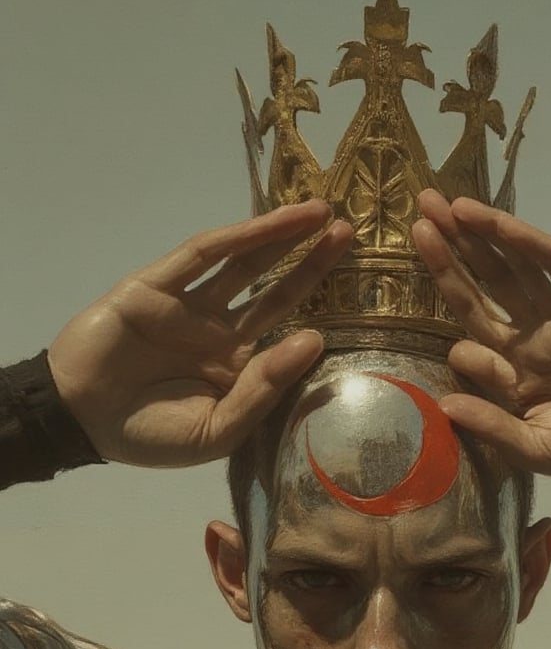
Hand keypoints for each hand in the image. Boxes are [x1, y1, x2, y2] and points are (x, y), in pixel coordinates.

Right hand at [48, 201, 351, 465]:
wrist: (82, 420)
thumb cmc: (152, 436)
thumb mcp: (218, 429)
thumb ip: (264, 388)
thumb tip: (315, 341)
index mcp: (237, 368)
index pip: (289, 333)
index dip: (325, 312)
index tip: (370, 295)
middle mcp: (220, 331)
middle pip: (277, 289)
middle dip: (313, 261)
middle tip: (352, 235)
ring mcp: (190, 305)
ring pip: (245, 263)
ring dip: (282, 236)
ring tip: (322, 213)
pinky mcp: (158, 284)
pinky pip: (201, 255)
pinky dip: (237, 237)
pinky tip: (271, 224)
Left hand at [413, 190, 550, 480]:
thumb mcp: (535, 449)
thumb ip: (492, 426)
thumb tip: (442, 403)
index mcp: (514, 371)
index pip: (470, 330)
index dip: (450, 312)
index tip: (436, 312)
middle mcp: (532, 335)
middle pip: (483, 286)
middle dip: (451, 252)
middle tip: (418, 212)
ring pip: (515, 266)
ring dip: (482, 234)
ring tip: (445, 203)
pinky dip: (531, 243)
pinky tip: (499, 223)